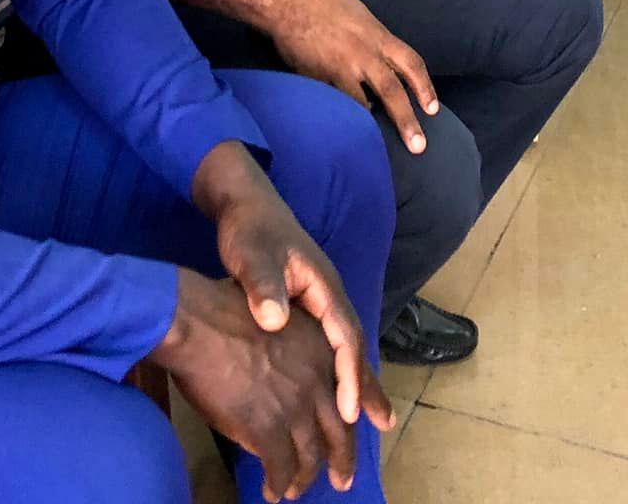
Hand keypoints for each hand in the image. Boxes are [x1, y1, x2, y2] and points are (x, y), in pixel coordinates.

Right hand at [155, 270, 359, 499]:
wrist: (197, 322)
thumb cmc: (224, 311)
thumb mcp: (280, 322)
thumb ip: (296, 355)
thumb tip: (291, 379)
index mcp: (322, 351)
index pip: (353, 392)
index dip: (360, 417)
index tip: (372, 430)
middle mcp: (317, 382)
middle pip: (340, 433)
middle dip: (343, 460)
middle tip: (341, 480)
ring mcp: (294, 407)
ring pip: (310, 456)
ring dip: (303, 479)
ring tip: (294, 490)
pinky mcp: (267, 429)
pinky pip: (280, 468)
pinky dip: (277, 484)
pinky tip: (271, 491)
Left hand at [190, 144, 395, 444]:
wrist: (243, 203)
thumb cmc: (249, 229)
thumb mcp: (252, 253)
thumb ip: (263, 284)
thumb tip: (274, 320)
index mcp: (323, 284)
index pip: (345, 334)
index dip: (349, 373)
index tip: (348, 410)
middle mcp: (328, 294)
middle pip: (354, 344)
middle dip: (367, 384)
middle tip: (384, 423)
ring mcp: (319, 299)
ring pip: (343, 346)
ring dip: (355, 380)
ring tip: (369, 419)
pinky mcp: (305, 304)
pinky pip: (328, 343)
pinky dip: (336, 368)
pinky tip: (332, 391)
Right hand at [269, 0, 437, 153]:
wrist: (286, 0)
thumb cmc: (324, 2)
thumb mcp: (360, 15)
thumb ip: (375, 40)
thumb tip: (386, 61)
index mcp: (376, 36)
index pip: (411, 63)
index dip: (425, 87)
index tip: (433, 110)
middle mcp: (362, 54)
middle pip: (392, 92)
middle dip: (406, 121)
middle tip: (418, 146)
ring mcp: (338, 69)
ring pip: (360, 104)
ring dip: (367, 118)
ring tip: (368, 132)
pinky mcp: (316, 79)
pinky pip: (332, 102)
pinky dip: (338, 110)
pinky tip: (336, 114)